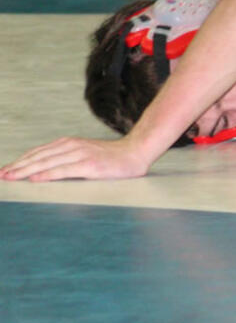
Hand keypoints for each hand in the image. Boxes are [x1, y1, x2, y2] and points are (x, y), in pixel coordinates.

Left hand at [1, 137, 153, 181]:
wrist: (136, 152)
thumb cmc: (113, 157)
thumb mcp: (86, 153)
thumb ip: (68, 159)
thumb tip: (47, 170)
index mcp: (69, 143)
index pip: (39, 153)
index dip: (21, 161)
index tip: (6, 170)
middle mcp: (72, 147)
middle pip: (39, 157)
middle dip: (18, 167)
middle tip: (2, 175)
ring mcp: (80, 155)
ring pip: (47, 163)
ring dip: (26, 171)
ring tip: (11, 177)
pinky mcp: (90, 166)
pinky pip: (64, 170)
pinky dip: (47, 174)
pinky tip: (35, 178)